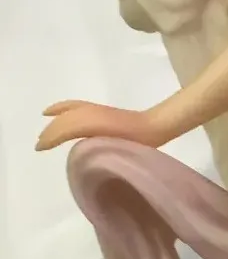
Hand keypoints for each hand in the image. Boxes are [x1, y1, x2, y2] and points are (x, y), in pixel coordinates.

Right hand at [36, 100, 164, 151]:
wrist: (156, 126)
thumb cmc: (141, 143)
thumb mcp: (118, 151)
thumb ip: (98, 151)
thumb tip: (79, 153)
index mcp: (95, 125)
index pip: (68, 129)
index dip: (52, 138)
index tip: (39, 148)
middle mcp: (92, 113)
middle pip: (66, 120)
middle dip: (51, 130)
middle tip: (39, 144)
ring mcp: (96, 109)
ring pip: (70, 110)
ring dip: (55, 118)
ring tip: (42, 124)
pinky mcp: (101, 109)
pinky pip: (76, 105)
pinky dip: (63, 107)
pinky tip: (57, 113)